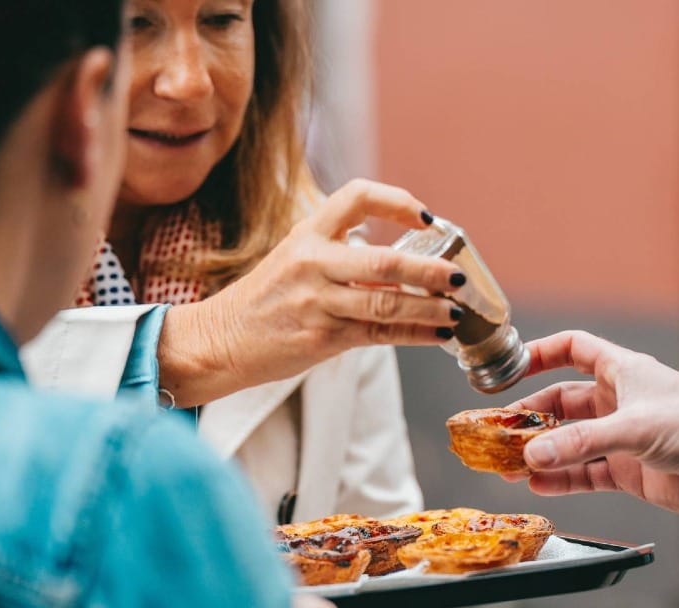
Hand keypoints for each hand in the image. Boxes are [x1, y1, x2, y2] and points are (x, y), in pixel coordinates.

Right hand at [158, 179, 463, 406]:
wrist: (219, 340)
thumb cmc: (265, 300)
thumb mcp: (295, 259)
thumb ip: (341, 254)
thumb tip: (407, 264)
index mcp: (307, 234)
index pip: (356, 196)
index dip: (397, 201)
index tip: (425, 217)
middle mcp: (312, 263)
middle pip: (385, 260)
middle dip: (430, 269)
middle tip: (458, 276)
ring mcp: (317, 302)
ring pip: (387, 301)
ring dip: (430, 308)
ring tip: (456, 311)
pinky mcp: (322, 338)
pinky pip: (379, 333)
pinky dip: (415, 334)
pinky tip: (438, 334)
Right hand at [507, 330, 678, 512]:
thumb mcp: (634, 427)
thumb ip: (580, 443)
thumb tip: (532, 455)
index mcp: (623, 371)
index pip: (573, 349)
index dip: (540, 355)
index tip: (509, 369)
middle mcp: (620, 400)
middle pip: (562, 402)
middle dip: (531, 417)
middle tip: (500, 432)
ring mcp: (622, 437)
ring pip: (570, 441)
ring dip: (540, 452)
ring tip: (509, 465)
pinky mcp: (628, 470)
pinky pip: (584, 473)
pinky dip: (561, 478)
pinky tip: (538, 484)